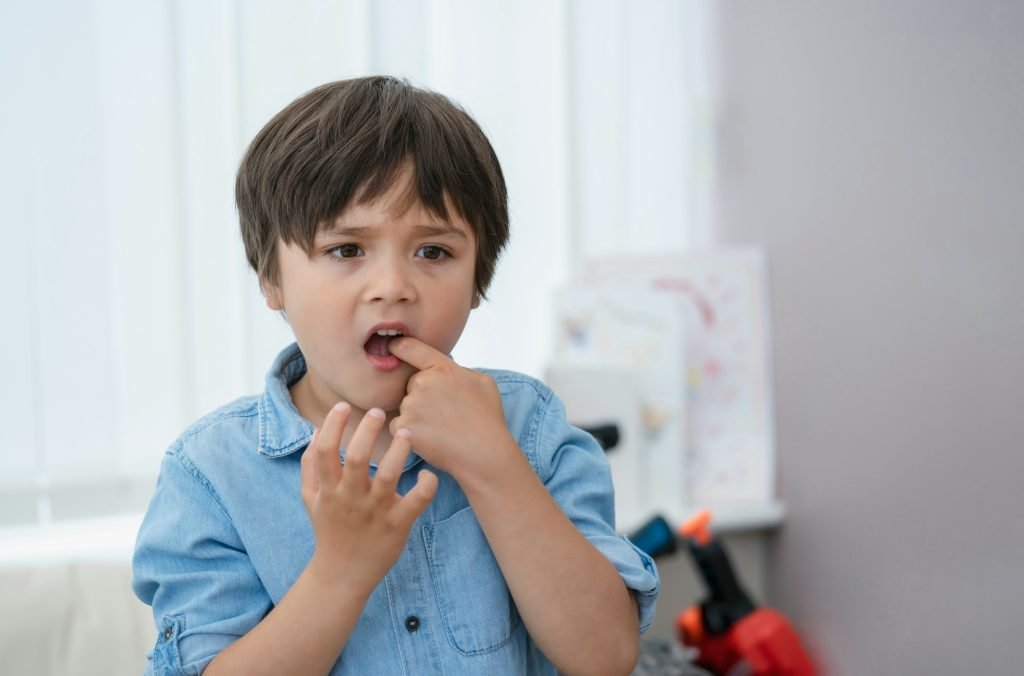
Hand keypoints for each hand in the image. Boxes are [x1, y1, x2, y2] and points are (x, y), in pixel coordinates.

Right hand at [300, 402, 437, 593]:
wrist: (342, 575)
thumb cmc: (329, 530)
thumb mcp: (310, 499)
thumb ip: (310, 465)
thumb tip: (316, 430)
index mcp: (329, 490)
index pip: (325, 451)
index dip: (332, 425)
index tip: (343, 406)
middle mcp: (351, 498)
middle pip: (358, 458)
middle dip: (367, 431)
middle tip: (379, 411)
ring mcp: (375, 512)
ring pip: (388, 477)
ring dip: (398, 452)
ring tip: (406, 433)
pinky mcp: (398, 525)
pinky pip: (416, 502)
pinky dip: (426, 486)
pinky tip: (429, 474)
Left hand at [387, 336, 517, 480]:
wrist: (484, 453)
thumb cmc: (487, 419)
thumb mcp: (484, 382)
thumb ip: (460, 370)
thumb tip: (446, 369)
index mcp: (444, 368)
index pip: (410, 347)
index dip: (397, 346)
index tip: (390, 347)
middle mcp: (425, 382)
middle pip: (411, 384)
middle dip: (421, 395)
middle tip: (443, 414)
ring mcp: (413, 404)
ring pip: (405, 406)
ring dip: (416, 416)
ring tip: (441, 429)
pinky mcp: (404, 426)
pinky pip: (398, 425)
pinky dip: (409, 432)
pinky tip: (430, 439)